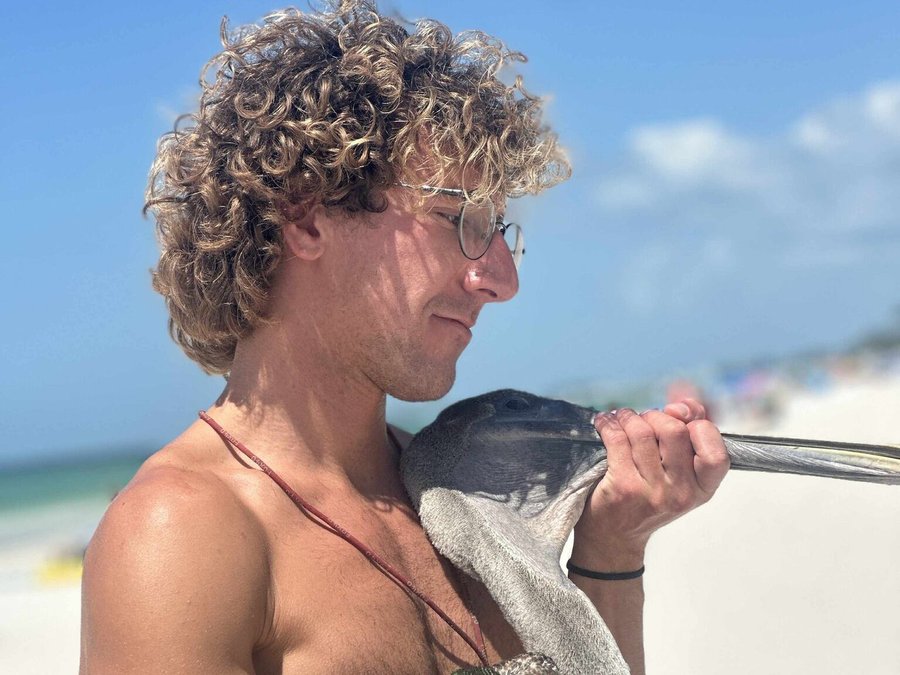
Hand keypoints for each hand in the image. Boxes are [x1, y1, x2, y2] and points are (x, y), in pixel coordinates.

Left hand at [571, 400, 729, 569]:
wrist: (615, 536)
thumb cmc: (648, 498)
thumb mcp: (678, 476)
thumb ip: (688, 438)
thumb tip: (684, 406)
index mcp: (702, 489)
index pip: (715, 451)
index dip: (699, 426)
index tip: (680, 418)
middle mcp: (681, 493)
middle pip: (675, 432)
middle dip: (656, 416)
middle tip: (644, 419)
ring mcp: (652, 492)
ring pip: (642, 432)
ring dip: (629, 417)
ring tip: (622, 418)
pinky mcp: (623, 487)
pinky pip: (617, 439)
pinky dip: (609, 424)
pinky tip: (605, 423)